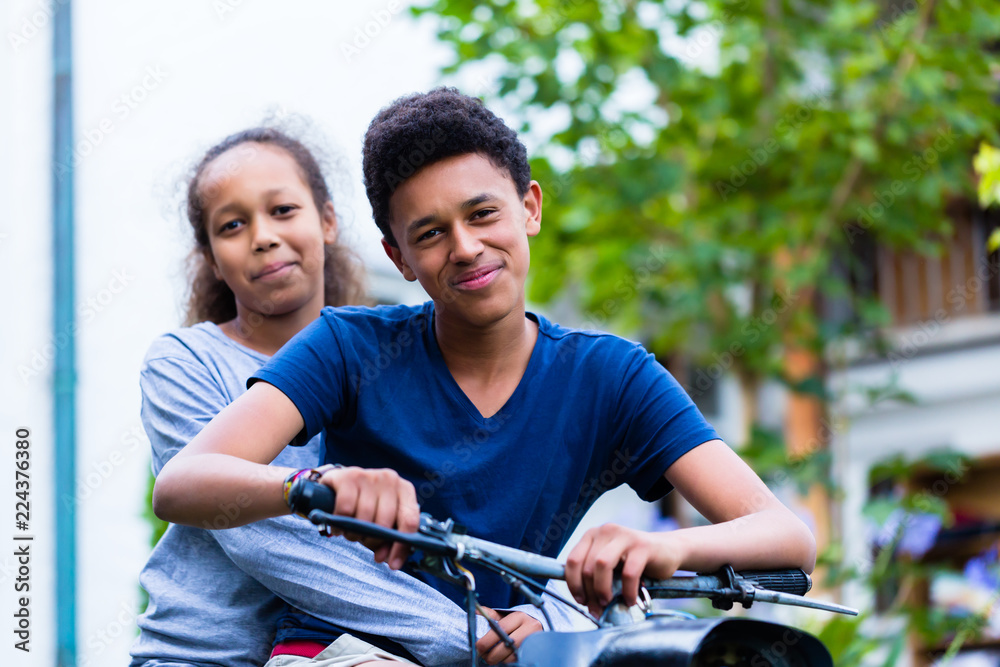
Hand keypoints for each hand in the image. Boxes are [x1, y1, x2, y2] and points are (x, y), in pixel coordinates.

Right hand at [318, 466, 418, 569]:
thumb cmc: (366, 504)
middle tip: (362, 541)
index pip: (410, 521)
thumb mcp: (382, 520)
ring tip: (350, 532)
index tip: (392, 565)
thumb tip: (388, 560)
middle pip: (385, 522)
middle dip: (372, 541)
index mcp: (405, 490)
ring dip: (354, 533)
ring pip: (364, 517)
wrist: (342, 481)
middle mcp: (391, 479)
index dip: (401, 547)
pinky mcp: (349, 476)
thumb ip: (389, 540)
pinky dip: (339, 522)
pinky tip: (338, 525)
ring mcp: (370, 476)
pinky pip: (345, 509)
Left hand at [475, 608, 542, 663]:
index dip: (488, 639)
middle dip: (492, 654)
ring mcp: (533, 642)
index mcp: (519, 617)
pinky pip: (517, 661)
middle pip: (507, 645)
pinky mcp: (534, 653)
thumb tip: (475, 611)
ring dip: (499, 660)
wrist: (537, 628)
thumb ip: (490, 615)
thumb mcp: (505, 616)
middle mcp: (529, 628)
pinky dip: (507, 663)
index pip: (502, 628)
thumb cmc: (516, 623)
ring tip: (491, 658)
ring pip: (512, 657)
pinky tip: (501, 660)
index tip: (478, 646)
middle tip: (483, 656)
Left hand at [564, 523, 681, 616]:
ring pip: (602, 565)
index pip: (573, 560)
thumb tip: (584, 603)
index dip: (573, 584)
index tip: (581, 600)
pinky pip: (629, 573)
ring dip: (602, 589)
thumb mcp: (610, 565)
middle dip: (590, 592)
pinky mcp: (643, 546)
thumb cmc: (633, 562)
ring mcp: (624, 536)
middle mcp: (606, 531)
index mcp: (592, 535)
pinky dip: (627, 591)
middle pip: (587, 565)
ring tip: (609, 603)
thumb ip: (595, 577)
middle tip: (597, 608)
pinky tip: (630, 600)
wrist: (667, 551)